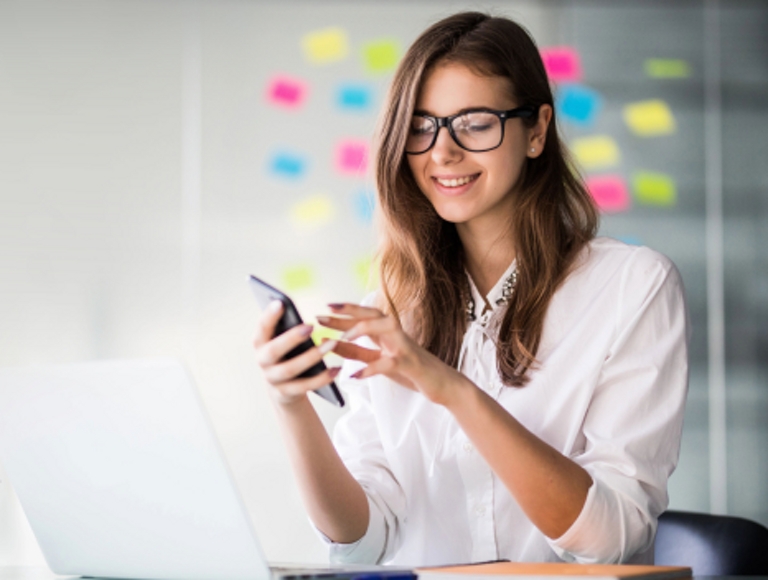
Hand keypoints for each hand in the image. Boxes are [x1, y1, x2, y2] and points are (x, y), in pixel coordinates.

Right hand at [253, 300, 339, 405]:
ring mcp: (273, 379)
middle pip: (273, 351)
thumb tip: (292, 306)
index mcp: (260, 343)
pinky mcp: (286, 393)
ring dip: (312, 356)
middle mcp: (262, 362)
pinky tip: (336, 369)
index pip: (261, 329)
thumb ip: (286, 326)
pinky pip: (305, 386)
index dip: (268, 316)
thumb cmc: (287, 355)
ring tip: (332, 343)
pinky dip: (322, 378)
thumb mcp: (283, 341)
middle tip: (311, 326)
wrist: (284, 390)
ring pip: (290, 369)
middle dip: (291, 338)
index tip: (281, 302)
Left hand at [317, 303, 470, 406]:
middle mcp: (397, 335)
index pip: (365, 317)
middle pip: (372, 315)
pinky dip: (371, 369)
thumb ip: (358, 353)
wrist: (444, 385)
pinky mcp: (411, 365)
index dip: (344, 312)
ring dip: (362, 330)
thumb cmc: (412, 372)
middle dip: (348, 313)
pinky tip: (354, 375)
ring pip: (385, 328)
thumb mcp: (379, 361)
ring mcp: (406, 348)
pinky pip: (390, 362)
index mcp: (388, 334)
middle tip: (323, 315)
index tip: (324, 310)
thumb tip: (332, 344)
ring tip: (342, 338)